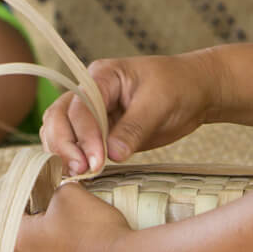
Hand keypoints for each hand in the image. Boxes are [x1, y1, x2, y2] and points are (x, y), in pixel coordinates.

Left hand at [15, 183, 134, 251]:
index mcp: (21, 242)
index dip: (34, 206)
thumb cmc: (97, 232)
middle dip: (49, 234)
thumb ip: (55, 193)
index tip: (50, 203)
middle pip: (32, 246)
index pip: (16, 218)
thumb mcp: (72, 194)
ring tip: (90, 248)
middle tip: (74, 225)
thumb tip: (55, 198)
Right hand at [40, 51, 222, 175]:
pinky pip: (74, 143)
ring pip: (59, 130)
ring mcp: (91, 112)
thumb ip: (135, 127)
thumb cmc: (178, 87)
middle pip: (59, 116)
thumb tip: (113, 154)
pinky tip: (79, 174)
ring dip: (62, 153)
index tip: (97, 160)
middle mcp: (89, 92)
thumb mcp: (160, 103)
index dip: (85, 134)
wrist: (193, 92)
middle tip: (81, 171)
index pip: (81, 105)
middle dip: (64, 144)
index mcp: (102, 76)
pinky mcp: (97, 131)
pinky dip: (70, 157)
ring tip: (78, 175)